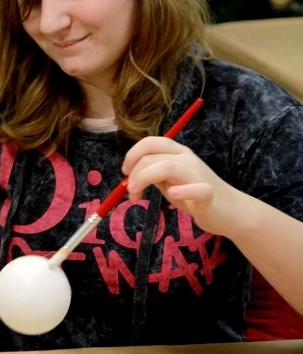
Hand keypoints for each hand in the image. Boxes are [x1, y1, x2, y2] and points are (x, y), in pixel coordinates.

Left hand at [122, 136, 243, 236]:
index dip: (132, 154)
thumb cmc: (194, 194)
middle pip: (152, 156)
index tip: (124, 172)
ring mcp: (199, 176)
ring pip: (167, 166)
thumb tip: (127, 175)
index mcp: (178, 152)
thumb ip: (152, 173)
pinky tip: (172, 195)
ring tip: (136, 195)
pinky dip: (182, 191)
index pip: (150, 142)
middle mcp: (188, 159)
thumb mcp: (169, 179)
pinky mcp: (208, 195)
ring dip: (144, 178)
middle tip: (130, 192)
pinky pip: (197, 189)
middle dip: (133, 173)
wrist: (230, 211)